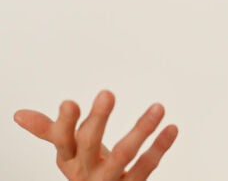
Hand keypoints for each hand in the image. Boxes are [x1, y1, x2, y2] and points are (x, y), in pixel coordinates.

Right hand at [13, 90, 177, 180]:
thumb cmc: (87, 171)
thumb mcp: (68, 152)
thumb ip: (51, 130)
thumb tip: (19, 114)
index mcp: (70, 160)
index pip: (63, 141)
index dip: (65, 124)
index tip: (69, 103)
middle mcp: (87, 171)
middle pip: (89, 145)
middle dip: (97, 120)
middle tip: (107, 93)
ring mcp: (110, 180)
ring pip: (123, 155)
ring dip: (141, 129)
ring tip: (158, 107)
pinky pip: (147, 166)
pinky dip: (160, 147)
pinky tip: (172, 128)